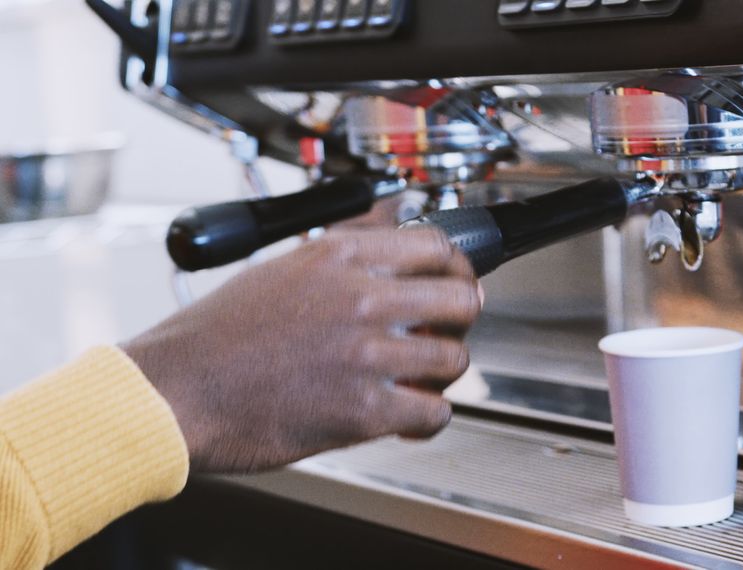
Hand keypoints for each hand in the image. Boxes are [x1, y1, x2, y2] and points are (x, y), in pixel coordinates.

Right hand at [122, 227, 480, 472]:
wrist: (173, 393)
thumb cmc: (213, 338)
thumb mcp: (279, 268)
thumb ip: (339, 257)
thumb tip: (384, 233)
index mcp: (339, 257)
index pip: (436, 243)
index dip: (456, 264)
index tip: (455, 278)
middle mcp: (360, 298)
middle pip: (461, 297)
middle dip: (461, 318)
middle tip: (448, 331)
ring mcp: (366, 353)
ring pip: (455, 357)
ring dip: (443, 372)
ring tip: (421, 378)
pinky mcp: (363, 409)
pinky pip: (434, 412)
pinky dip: (427, 418)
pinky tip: (407, 416)